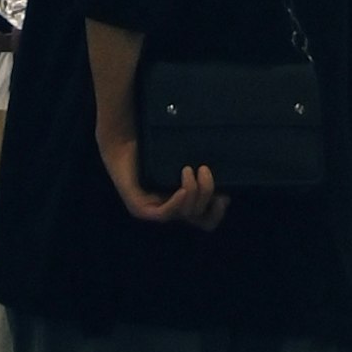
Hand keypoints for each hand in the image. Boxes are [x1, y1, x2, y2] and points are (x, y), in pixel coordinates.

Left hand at [100, 127, 225, 234]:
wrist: (121, 131)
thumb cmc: (152, 136)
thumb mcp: (183, 151)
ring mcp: (154, 210)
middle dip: (208, 199)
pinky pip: (164, 213)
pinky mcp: (139, 208)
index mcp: (182, 198)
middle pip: (201, 220)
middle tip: (206, 172)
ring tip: (192, 169)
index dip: (218, 209)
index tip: (226, 193)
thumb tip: (229, 157)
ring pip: (186, 214)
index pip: (206, 217)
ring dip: (195, 194)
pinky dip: (178, 202)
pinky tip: (183, 187)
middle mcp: (170, 207)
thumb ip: (200, 157)